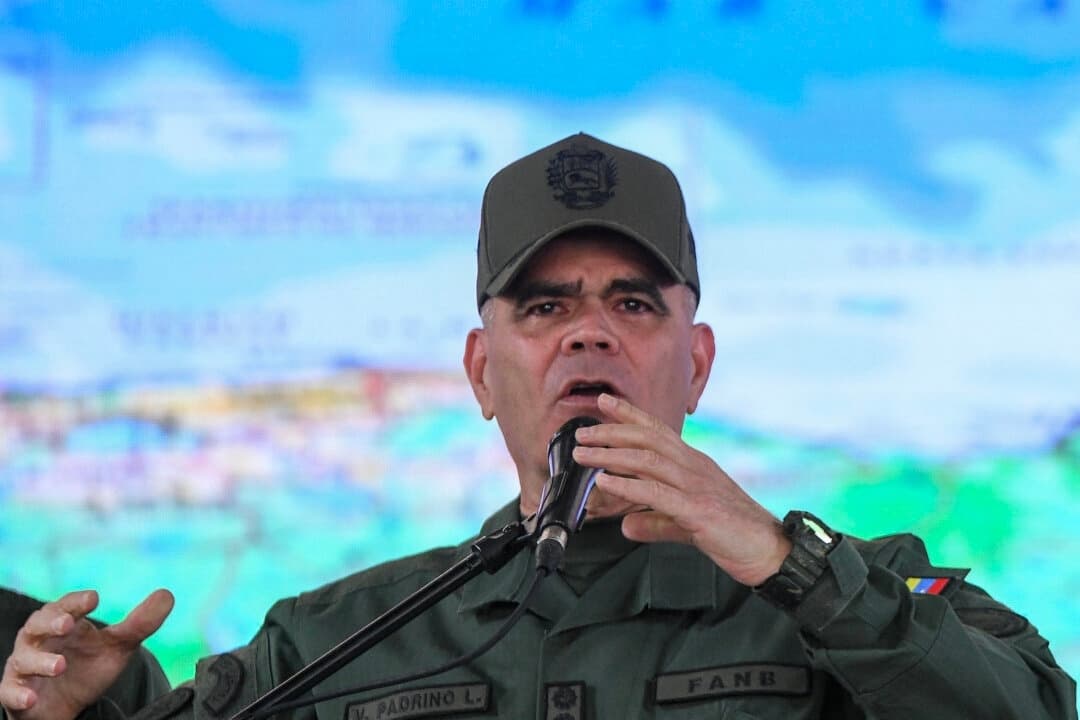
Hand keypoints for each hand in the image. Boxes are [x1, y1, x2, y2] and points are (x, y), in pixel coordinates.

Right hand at [0, 588, 173, 719]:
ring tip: (60, 666)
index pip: (66, 605)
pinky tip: (31, 698)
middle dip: (52, 623)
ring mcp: (24, 666)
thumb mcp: (118, 646)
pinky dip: (17, 694)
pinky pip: (9, 692)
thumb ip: (140, 623)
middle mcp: (39, 640)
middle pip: (38, 624)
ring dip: (39, 661)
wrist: (66, 705)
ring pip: (23, 659)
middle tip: (68, 625)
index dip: (77, 601)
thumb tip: (167, 594)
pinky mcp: (15, 693)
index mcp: (63, 622)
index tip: (94, 598)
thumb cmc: (88, 666)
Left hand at [573, 393, 791, 586]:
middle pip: (648, 439)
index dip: (630, 414)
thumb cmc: (735, 534)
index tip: (604, 402)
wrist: (772, 551)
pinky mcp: (698, 509)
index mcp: (695, 464)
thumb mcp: (688, 525)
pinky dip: (628, 484)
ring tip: (584, 454)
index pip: (658, 431)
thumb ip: (657, 522)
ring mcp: (697, 486)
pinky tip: (606, 482)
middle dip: (612, 431)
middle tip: (582, 432)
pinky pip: (657, 492)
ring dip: (611, 455)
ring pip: (648, 460)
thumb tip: (627, 526)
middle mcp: (695, 467)